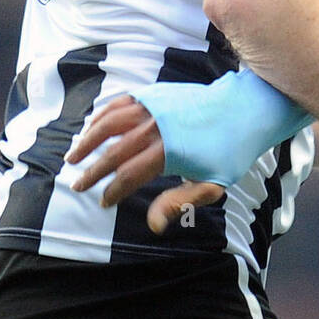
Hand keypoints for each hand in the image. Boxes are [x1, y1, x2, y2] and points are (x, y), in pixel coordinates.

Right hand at [65, 95, 224, 232]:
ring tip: (75, 155)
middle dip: (93, 170)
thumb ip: (179, 203)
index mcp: (169, 152)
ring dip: (89, 140)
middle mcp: (156, 127)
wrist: (244, 110)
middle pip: (114, 151)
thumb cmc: (229, 151)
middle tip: (78, 185)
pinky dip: (102, 115)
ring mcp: (153, 106)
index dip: (113, 191)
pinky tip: (92, 127)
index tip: (104, 202)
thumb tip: (154, 225)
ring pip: (110, 123)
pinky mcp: (154, 93)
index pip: (129, 176)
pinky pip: (120, 103)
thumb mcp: (212, 184)